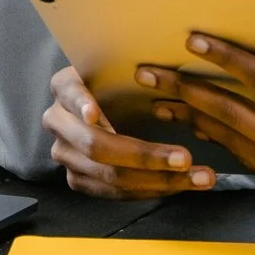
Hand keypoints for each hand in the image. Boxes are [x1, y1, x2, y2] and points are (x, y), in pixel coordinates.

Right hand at [42, 64, 216, 197]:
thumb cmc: (120, 78)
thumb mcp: (121, 66)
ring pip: (110, 176)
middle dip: (146, 156)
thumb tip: (162, 61)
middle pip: (97, 145)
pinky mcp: (77, 178)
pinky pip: (114, 193)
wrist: (102, 98)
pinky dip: (150, 190)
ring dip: (158, 180)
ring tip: (197, 178)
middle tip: (185, 158)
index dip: (82, 104)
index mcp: (65, 86)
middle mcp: (57, 121)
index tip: (95, 114)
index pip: (72, 93)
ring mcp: (64, 153)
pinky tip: (180, 185)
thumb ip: (133, 69)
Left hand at [142, 11, 254, 200]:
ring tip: (159, 101)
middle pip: (234, 118)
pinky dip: (221, 143)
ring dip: (195, 121)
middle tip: (149, 75)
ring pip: (235, 145)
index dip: (228, 60)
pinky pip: (251, 161)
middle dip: (188, 94)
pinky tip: (199, 128)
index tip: (194, 41)